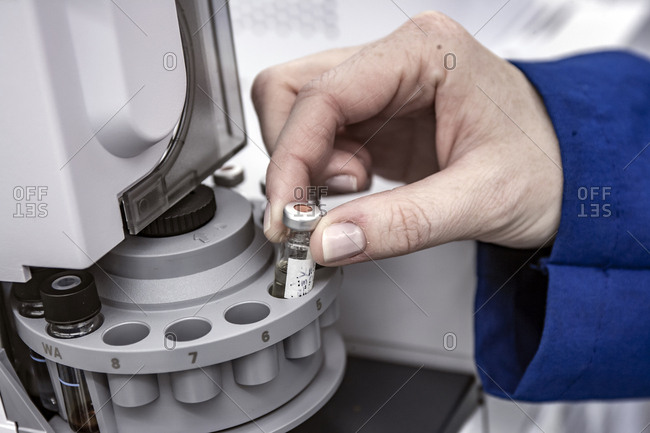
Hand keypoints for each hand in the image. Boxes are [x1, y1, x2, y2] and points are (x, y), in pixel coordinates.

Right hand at [252, 11, 561, 265]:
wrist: (570, 171)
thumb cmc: (547, 163)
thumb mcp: (481, 199)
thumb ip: (400, 224)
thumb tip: (328, 241)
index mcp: (423, 52)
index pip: (321, 94)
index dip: (292, 156)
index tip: (286, 215)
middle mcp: (395, 60)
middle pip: (292, 91)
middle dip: (293, 156)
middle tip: (319, 205)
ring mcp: (382, 88)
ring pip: (295, 111)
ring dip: (304, 164)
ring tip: (351, 193)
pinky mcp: (376, 118)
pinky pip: (319, 137)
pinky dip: (316, 172)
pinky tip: (352, 192)